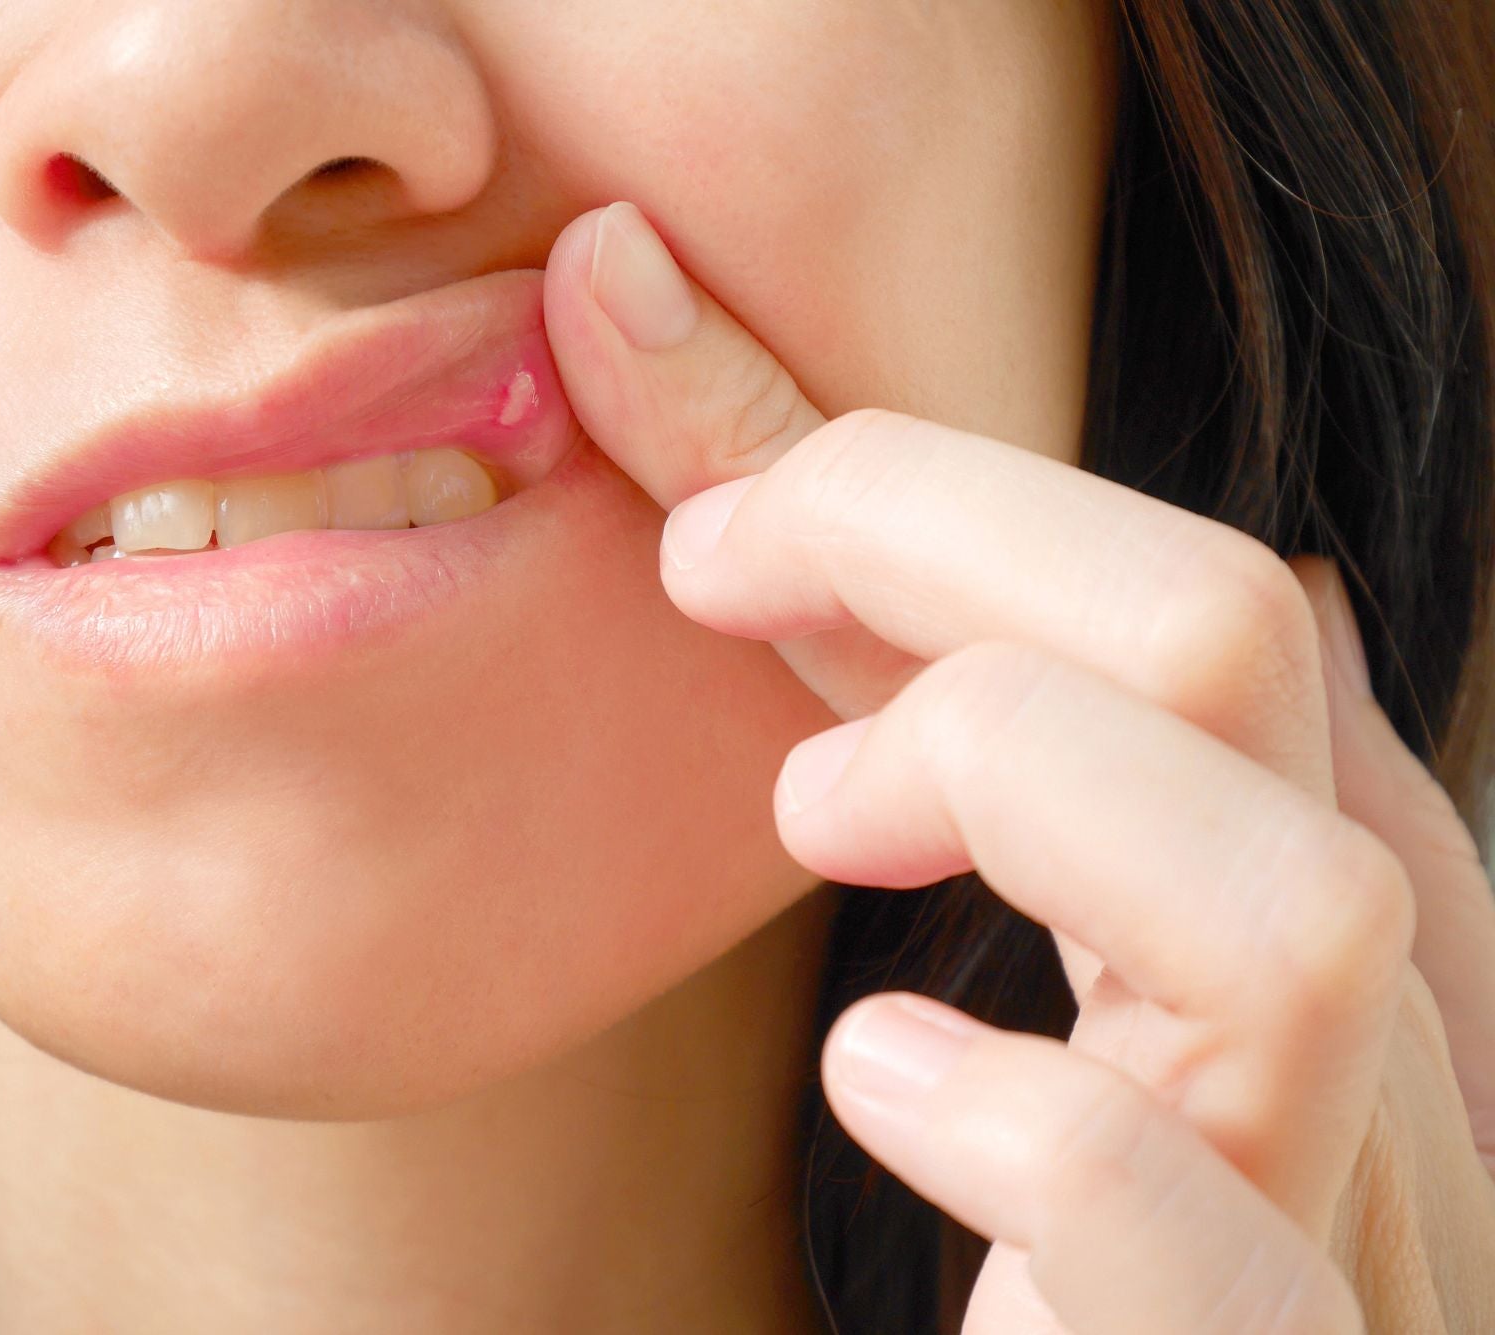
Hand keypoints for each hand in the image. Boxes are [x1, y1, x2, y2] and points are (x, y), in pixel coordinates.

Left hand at [543, 201, 1494, 1331]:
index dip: (964, 509)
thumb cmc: (996, 1292)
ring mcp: (1343, 1276)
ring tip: (813, 812)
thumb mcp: (967, 989)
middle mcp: (1374, 1092)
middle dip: (954, 536)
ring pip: (1304, 917)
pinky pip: (1211, 1251)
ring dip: (1008, 772)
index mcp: (1292, 977)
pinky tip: (876, 1071)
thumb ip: (922, 776)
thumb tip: (836, 533)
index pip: (1209, 643)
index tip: (731, 520)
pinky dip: (1038, 1128)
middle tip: (713, 560)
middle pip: (1255, 664)